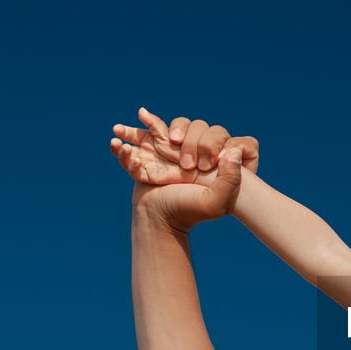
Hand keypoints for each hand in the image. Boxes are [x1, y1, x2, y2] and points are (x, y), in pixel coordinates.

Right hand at [111, 108, 248, 231]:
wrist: (162, 222)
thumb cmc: (190, 212)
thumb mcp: (217, 201)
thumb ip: (231, 178)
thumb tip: (235, 150)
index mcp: (203, 156)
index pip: (206, 132)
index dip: (204, 142)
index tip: (199, 165)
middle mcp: (183, 152)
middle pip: (180, 127)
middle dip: (176, 135)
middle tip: (181, 163)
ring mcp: (162, 155)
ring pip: (151, 132)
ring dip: (134, 130)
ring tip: (119, 128)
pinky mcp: (144, 162)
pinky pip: (132, 146)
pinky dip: (122, 145)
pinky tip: (115, 143)